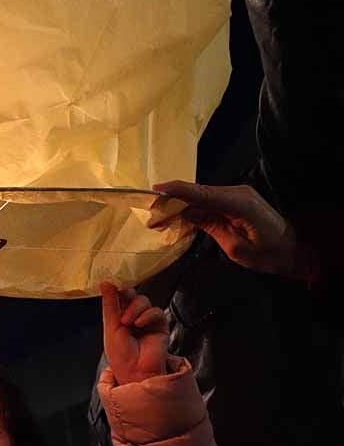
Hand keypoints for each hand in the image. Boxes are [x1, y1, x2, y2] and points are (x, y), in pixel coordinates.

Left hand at [100, 283, 168, 384]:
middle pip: (132, 294)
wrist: (136, 372)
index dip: (117, 290)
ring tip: (128, 323)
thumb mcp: (111, 326)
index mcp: (118, 316)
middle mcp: (132, 316)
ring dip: (135, 308)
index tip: (112, 287)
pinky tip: (140, 324)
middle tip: (121, 308)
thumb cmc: (121, 355)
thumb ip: (110, 304)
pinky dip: (148, 315)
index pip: (119, 295)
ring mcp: (146, 320)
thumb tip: (105, 283)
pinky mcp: (160, 326)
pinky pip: (157, 312)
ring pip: (143, 300)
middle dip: (126, 297)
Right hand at [152, 180, 307, 279]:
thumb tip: (186, 214)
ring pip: (199, 197)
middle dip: (172, 201)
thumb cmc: (269, 255)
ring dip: (179, 206)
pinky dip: (191, 208)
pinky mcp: (233, 202)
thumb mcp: (236, 248)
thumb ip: (211, 227)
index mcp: (238, 203)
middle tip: (150, 215)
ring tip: (158, 219)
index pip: (201, 193)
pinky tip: (176, 218)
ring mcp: (235, 196)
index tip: (155, 190)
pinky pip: (207, 202)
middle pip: (197, 193)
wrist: (295, 251)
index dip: (177, 190)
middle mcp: (236, 193)